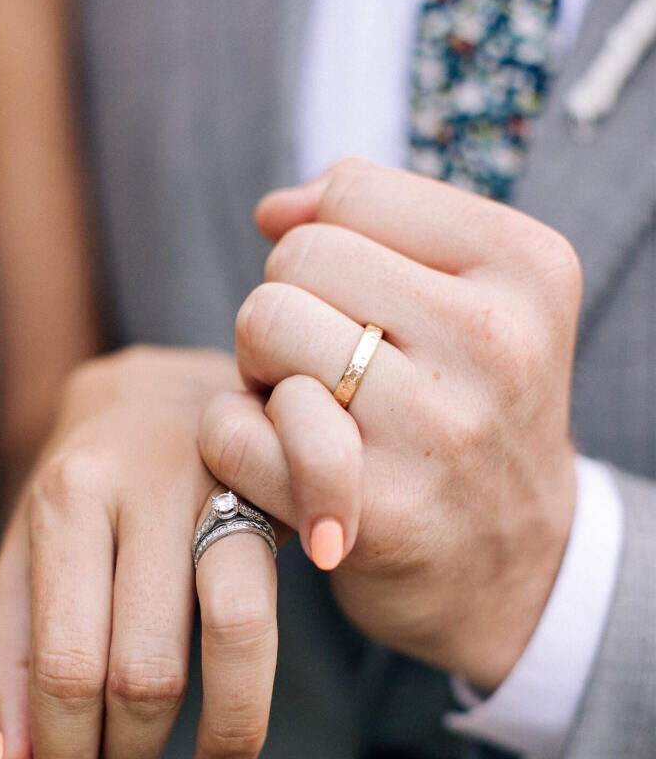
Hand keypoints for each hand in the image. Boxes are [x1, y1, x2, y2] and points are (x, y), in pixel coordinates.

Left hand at [0, 347, 277, 758]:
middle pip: (143, 665)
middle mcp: (142, 482)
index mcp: (65, 495)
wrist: (171, 387)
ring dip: (213, 735)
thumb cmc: (89, 485)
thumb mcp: (27, 553)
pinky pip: (276, 613)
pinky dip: (254, 703)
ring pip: (229, 633)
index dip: (60, 749)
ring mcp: (223, 482)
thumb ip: (7, 653)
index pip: (62, 659)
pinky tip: (232, 754)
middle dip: (125, 753)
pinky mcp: (282, 497)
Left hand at [198, 159, 579, 691]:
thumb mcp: (475, 302)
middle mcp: (493, 342)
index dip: (326, 249)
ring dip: (259, 372)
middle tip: (323, 371)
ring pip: (262, 324)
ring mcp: (436, 428)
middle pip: (298, 258)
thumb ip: (376, 227)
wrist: (514, 567)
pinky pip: (233, 426)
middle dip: (287, 310)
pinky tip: (279, 469)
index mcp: (525, 268)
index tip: (359, 309)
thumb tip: (273, 210)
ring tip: (307, 412)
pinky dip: (233, 442)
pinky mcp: (376, 510)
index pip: (352, 192)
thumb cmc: (468, 416)